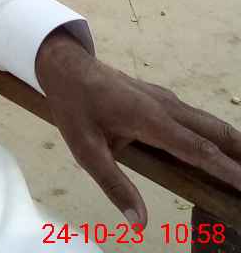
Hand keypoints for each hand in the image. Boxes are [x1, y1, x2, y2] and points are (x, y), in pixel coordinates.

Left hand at [35, 27, 240, 226]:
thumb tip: (140, 222)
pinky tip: (218, 152)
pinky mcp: (161, 99)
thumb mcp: (85, 149)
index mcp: (150, 119)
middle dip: (239, 152)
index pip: (197, 148)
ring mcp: (165, 100)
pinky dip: (215, 135)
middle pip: (213, 130)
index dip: (226, 167)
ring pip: (207, 122)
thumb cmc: (73, 106)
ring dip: (231, 143)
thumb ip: (114, 184)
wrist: (64, 65)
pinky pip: (195, 119)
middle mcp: (165, 106)